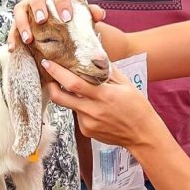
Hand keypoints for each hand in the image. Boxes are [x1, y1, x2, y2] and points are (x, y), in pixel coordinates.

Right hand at [10, 0, 105, 48]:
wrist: (64, 15)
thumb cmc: (75, 11)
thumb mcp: (83, 11)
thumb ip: (91, 12)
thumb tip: (100, 14)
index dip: (62, 1)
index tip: (67, 18)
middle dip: (38, 6)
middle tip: (42, 20)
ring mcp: (28, 2)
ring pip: (20, 8)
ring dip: (22, 23)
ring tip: (29, 39)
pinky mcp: (20, 17)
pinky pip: (12, 25)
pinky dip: (12, 37)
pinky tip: (13, 48)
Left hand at [43, 62, 159, 147]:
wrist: (142, 135)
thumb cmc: (137, 107)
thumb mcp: (126, 84)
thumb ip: (107, 70)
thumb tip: (95, 54)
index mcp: (103, 96)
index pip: (73, 83)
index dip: (57, 72)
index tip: (47, 63)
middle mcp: (92, 111)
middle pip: (60, 98)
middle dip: (50, 85)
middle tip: (49, 76)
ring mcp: (88, 123)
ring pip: (69, 106)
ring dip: (69, 96)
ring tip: (81, 92)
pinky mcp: (86, 131)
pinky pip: (77, 116)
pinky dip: (81, 109)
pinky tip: (94, 109)